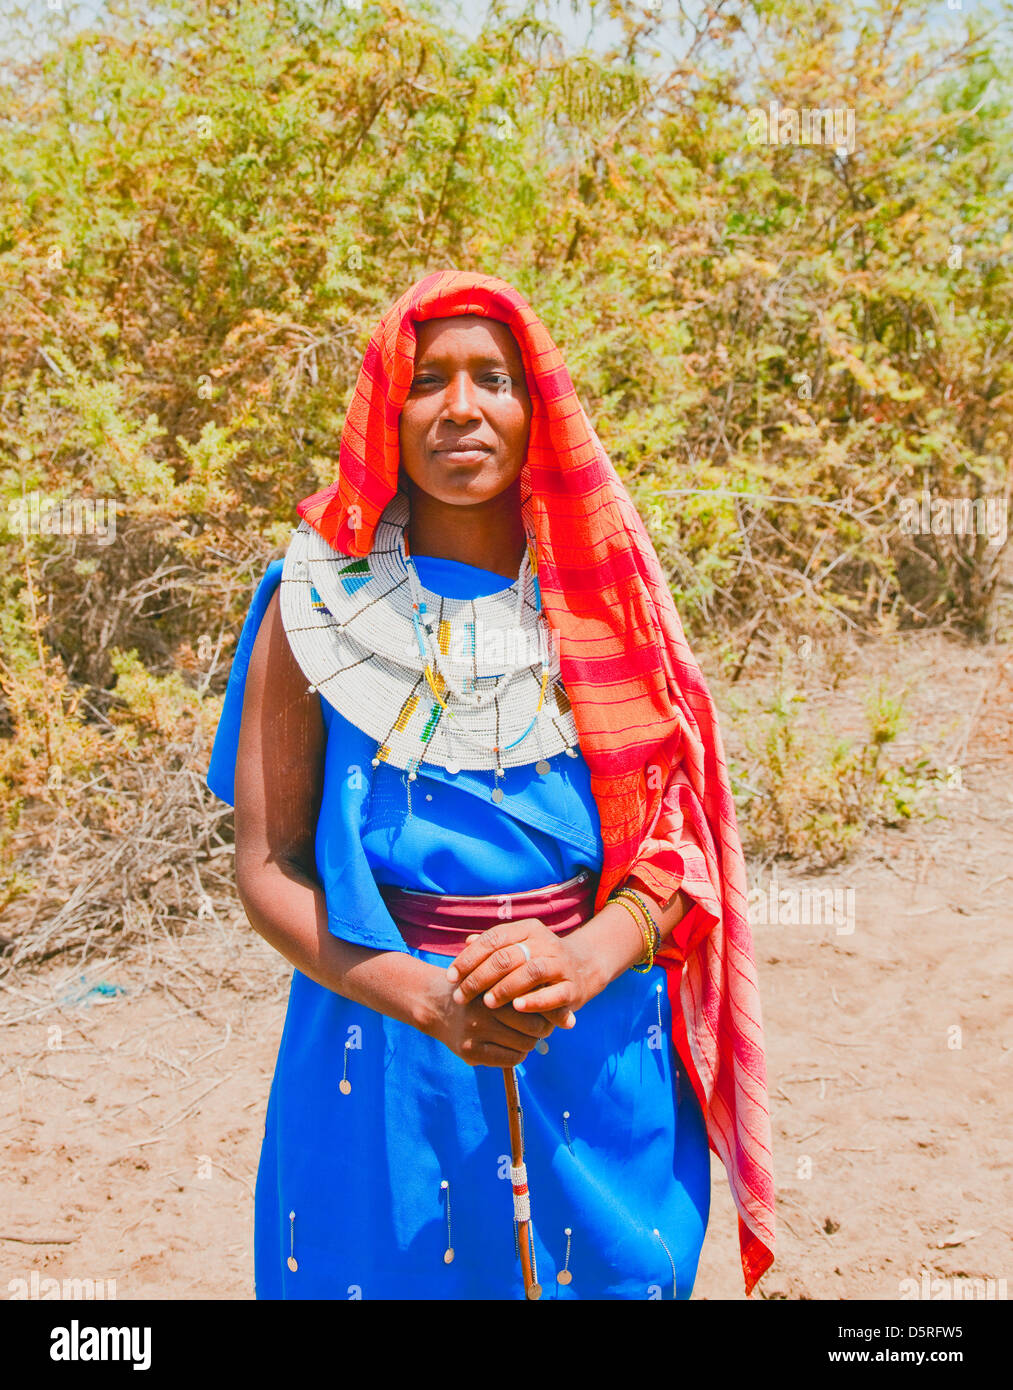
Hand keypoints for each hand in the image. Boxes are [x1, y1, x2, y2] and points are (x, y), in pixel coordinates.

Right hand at [425, 969, 558, 1067]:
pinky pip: (509, 1060)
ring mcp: (476, 1031)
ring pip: (525, 1045)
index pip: (537, 1003)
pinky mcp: (470, 1051)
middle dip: (542, 1028)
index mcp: (495, 984)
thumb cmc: (481, 989)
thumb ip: (532, 991)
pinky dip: (517, 1054)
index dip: (549, 1009)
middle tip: (540, 1024)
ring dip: (530, 1042)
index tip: (550, 1010)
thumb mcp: (500, 979)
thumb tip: (572, 1021)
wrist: (436, 1004)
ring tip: (524, 1034)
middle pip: (535, 1027)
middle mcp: (485, 1008)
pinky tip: (512, 1045)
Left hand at [446, 917, 601, 1019]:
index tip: (450, 976)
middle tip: (461, 996)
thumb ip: (494, 946)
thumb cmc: (539, 958)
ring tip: (487, 1003)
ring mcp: (560, 964)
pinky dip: (534, 1001)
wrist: (585, 967)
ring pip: (530, 972)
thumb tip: (466, 943)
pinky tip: (517, 1008)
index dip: (469, 958)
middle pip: (507, 956)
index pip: (493, 939)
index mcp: (527, 929)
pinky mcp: (573, 987)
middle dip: (479, 978)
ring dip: (505, 988)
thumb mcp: (519, 946)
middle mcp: (544, 942)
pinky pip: (554, 993)